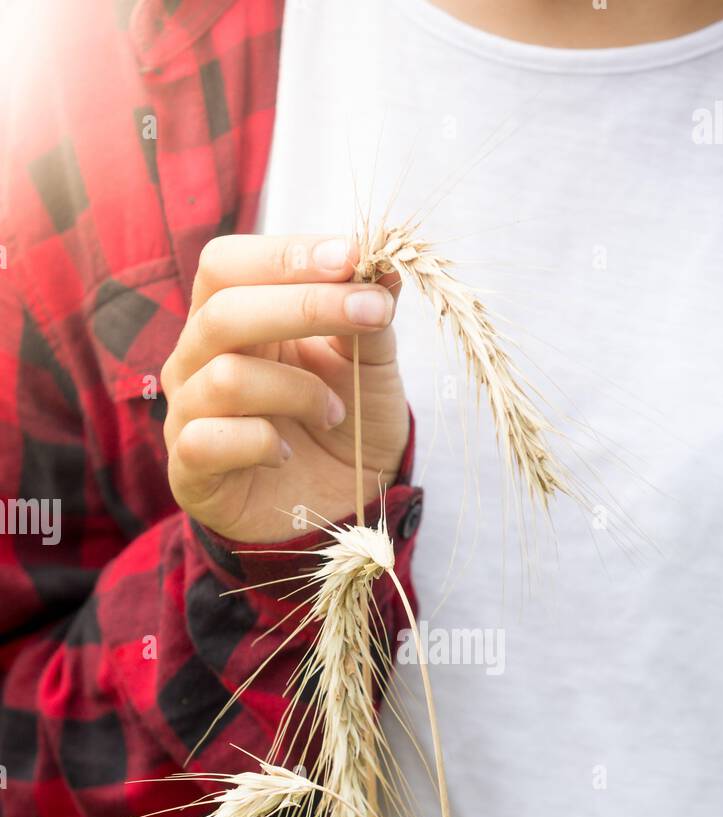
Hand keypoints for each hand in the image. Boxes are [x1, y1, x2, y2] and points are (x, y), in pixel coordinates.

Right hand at [161, 234, 409, 542]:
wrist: (340, 509)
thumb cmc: (345, 426)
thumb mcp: (370, 365)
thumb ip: (370, 314)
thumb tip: (388, 260)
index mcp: (231, 318)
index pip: (227, 264)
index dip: (285, 254)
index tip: (352, 255)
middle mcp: (197, 359)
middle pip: (224, 311)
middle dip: (305, 306)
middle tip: (373, 313)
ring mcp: (187, 414)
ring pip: (226, 378)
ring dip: (299, 391)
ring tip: (336, 414)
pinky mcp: (190, 472)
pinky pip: (209, 440)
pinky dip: (261, 443)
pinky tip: (286, 453)